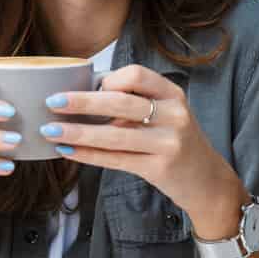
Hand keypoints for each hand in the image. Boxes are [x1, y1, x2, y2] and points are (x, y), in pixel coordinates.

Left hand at [40, 65, 242, 233]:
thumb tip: (83, 96)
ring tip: (50, 131)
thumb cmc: (178, 143)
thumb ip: (135, 104)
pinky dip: (88, 155)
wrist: (208, 181)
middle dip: (82, 102)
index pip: (137, 75)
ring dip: (78, 132)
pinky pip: (116, 159)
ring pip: (114, 135)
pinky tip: (68, 151)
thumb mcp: (167, 115)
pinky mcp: (159, 168)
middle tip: (52, 102)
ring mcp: (169, 143)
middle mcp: (174, 115)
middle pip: (121, 103)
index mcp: (173, 95)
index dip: (108, 79)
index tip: (87, 86)